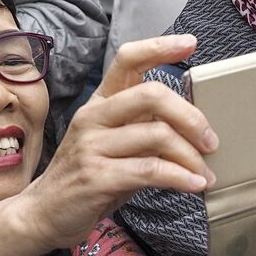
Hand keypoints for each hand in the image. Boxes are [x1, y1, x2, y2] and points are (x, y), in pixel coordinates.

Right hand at [13, 35, 217, 251]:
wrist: (44, 212)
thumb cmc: (90, 174)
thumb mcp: (115, 142)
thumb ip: (145, 125)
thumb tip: (195, 123)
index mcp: (101, 102)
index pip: (128, 59)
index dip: (160, 47)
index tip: (190, 43)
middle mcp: (94, 117)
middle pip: (152, 94)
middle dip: (191, 117)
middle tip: (210, 141)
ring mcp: (92, 146)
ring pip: (157, 135)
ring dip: (191, 157)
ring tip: (205, 174)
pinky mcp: (97, 177)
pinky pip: (150, 170)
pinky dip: (180, 178)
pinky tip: (194, 184)